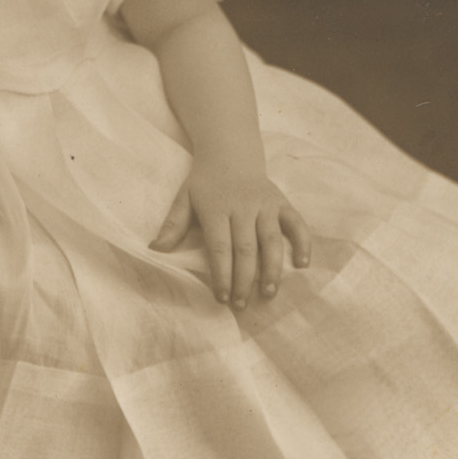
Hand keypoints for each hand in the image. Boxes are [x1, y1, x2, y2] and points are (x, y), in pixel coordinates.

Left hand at [152, 163, 310, 307]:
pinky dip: (303, 242)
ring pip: (272, 240)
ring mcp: (265, 205)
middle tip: (241, 304)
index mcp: (216, 208)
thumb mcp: (184, 199)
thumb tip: (154, 249)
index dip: (221, 274)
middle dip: (244, 279)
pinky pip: (296, 223)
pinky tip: (303, 264)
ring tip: (268, 293)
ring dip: (272, 268)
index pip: (220, 247)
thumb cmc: (204, 183)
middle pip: (246, 248)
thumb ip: (172, 225)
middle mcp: (243, 207)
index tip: (221, 297)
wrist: (230, 154)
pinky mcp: (282, 203)